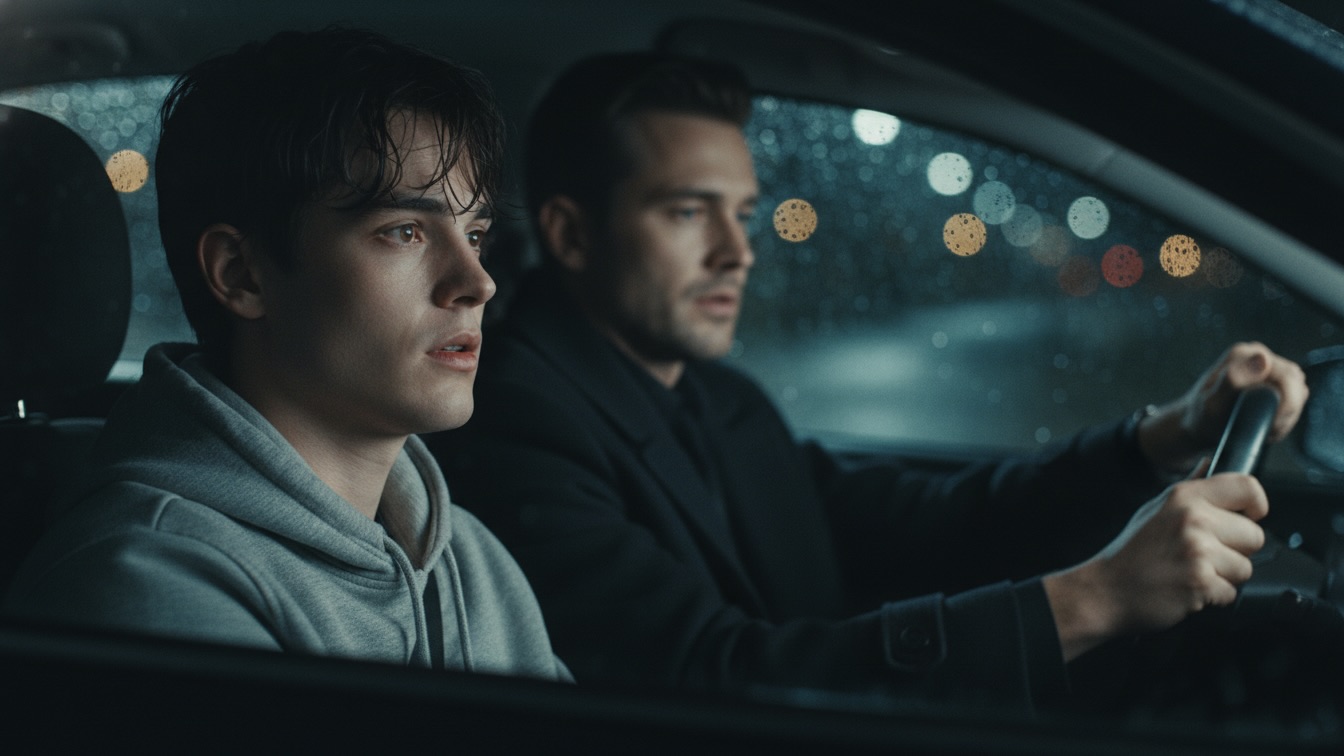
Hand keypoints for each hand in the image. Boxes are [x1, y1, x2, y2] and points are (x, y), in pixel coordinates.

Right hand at [1043, 470, 1267, 660]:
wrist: (1106, 590)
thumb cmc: (1131, 552)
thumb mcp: (1155, 508)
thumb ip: (1190, 487)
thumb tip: (1210, 463)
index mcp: (1184, 496)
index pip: (1247, 487)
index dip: (1256, 506)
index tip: (1247, 518)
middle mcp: (1193, 519)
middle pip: (1255, 535)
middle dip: (1236, 550)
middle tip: (1204, 555)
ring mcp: (1197, 550)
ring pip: (1245, 567)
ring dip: (1225, 576)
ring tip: (1192, 571)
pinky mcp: (1200, 581)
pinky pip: (1231, 592)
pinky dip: (1213, 596)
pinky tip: (1188, 587)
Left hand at [1138, 342, 1307, 472]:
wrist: (1198, 424)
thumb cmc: (1202, 415)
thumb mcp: (1212, 402)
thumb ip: (1233, 380)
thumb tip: (1262, 359)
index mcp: (1243, 355)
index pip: (1286, 375)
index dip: (1286, 402)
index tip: (1272, 421)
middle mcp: (1257, 355)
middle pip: (1296, 382)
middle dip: (1287, 410)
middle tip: (1268, 427)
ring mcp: (1267, 367)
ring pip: (1298, 390)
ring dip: (1287, 413)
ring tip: (1265, 425)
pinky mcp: (1274, 380)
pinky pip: (1295, 396)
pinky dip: (1285, 414)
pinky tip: (1267, 422)